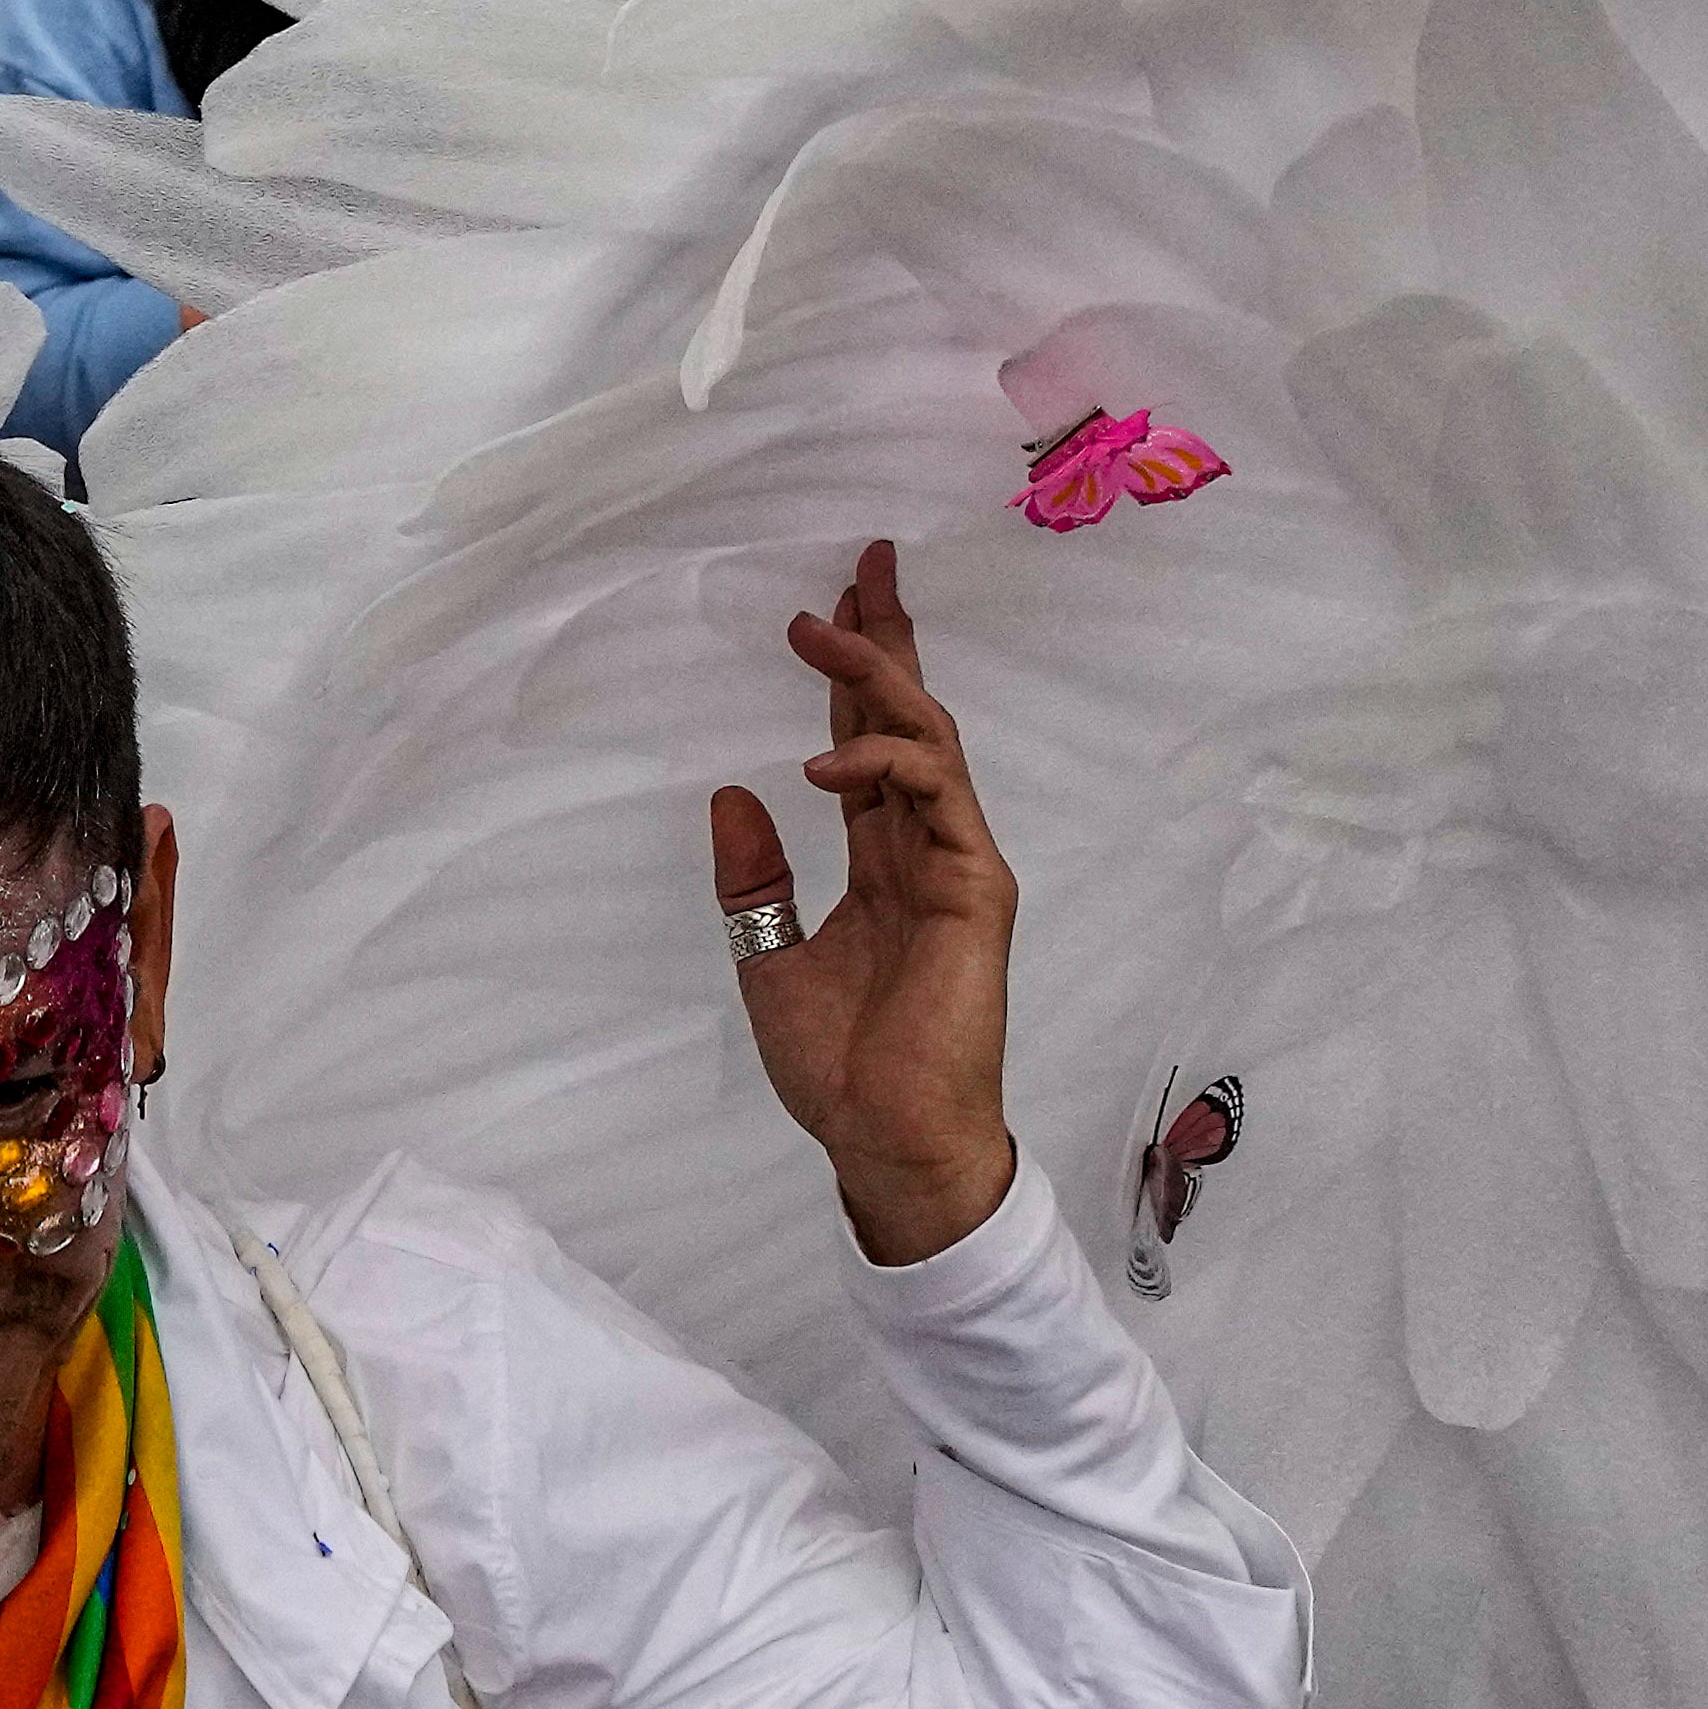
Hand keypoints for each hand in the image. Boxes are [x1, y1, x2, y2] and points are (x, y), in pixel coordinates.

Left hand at [708, 539, 1016, 1267]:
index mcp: (883, 858)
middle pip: (910, 717)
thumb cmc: (839, 1068)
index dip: (854, 673)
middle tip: (863, 565)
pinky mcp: (976, 888)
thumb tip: (730, 792)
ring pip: (929, 738)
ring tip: (820, 631)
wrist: (887, 1143)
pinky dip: (883, 765)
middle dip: (887, 639)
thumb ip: (755, 876)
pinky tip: (824, 763)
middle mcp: (926, 846)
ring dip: (877, 677)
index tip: (834, 602)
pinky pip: (937, 796)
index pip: (871, 743)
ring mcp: (957, 862)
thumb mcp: (768, 956)